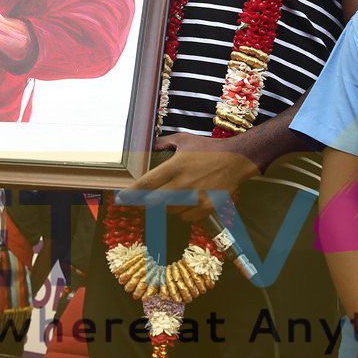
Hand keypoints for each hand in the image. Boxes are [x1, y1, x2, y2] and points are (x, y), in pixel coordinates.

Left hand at [122, 132, 258, 221]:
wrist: (236, 159)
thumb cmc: (209, 148)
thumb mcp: (185, 139)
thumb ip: (165, 142)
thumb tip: (151, 143)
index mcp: (175, 166)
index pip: (146, 184)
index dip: (131, 193)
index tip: (121, 198)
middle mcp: (183, 183)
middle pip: (154, 202)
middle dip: (146, 202)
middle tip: (144, 200)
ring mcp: (195, 197)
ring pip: (169, 211)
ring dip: (166, 206)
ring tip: (173, 196)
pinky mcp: (207, 207)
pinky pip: (186, 217)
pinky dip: (183, 213)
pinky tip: (187, 202)